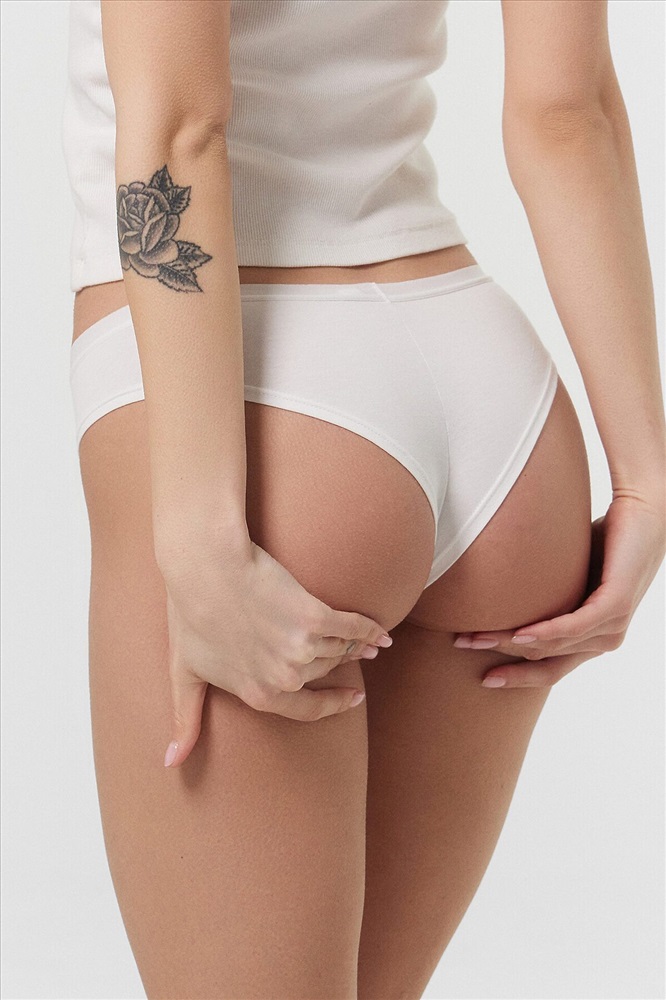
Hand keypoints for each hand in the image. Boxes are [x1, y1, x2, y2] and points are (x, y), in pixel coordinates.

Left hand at [160, 537, 392, 766]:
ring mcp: (302, 649)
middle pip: (323, 672)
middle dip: (336, 663)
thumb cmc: (190, 616)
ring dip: (358, 647)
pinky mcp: (315, 618)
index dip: (332, 704)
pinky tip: (381, 633)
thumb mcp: (183, 673)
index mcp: (259, 694)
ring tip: (370, 642)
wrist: (206, 568)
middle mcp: (285, 678)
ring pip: (339, 650)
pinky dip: (370, 630)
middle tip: (352, 653)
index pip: (307, 710)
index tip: (350, 698)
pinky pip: (353, 629)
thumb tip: (171, 763)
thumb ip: (186, 719)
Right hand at [452, 493, 664, 688]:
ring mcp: (613, 626)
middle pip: (546, 662)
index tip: (482, 679)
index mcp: (591, 638)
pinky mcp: (616, 604)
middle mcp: (604, 640)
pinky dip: (546, 632)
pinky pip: (575, 626)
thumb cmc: (605, 539)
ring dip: (510, 642)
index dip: (516, 677)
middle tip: (462, 645)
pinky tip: (520, 634)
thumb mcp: (566, 575)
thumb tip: (495, 590)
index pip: (550, 669)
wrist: (644, 512)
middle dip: (501, 658)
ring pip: (554, 645)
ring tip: (476, 636)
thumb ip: (543, 593)